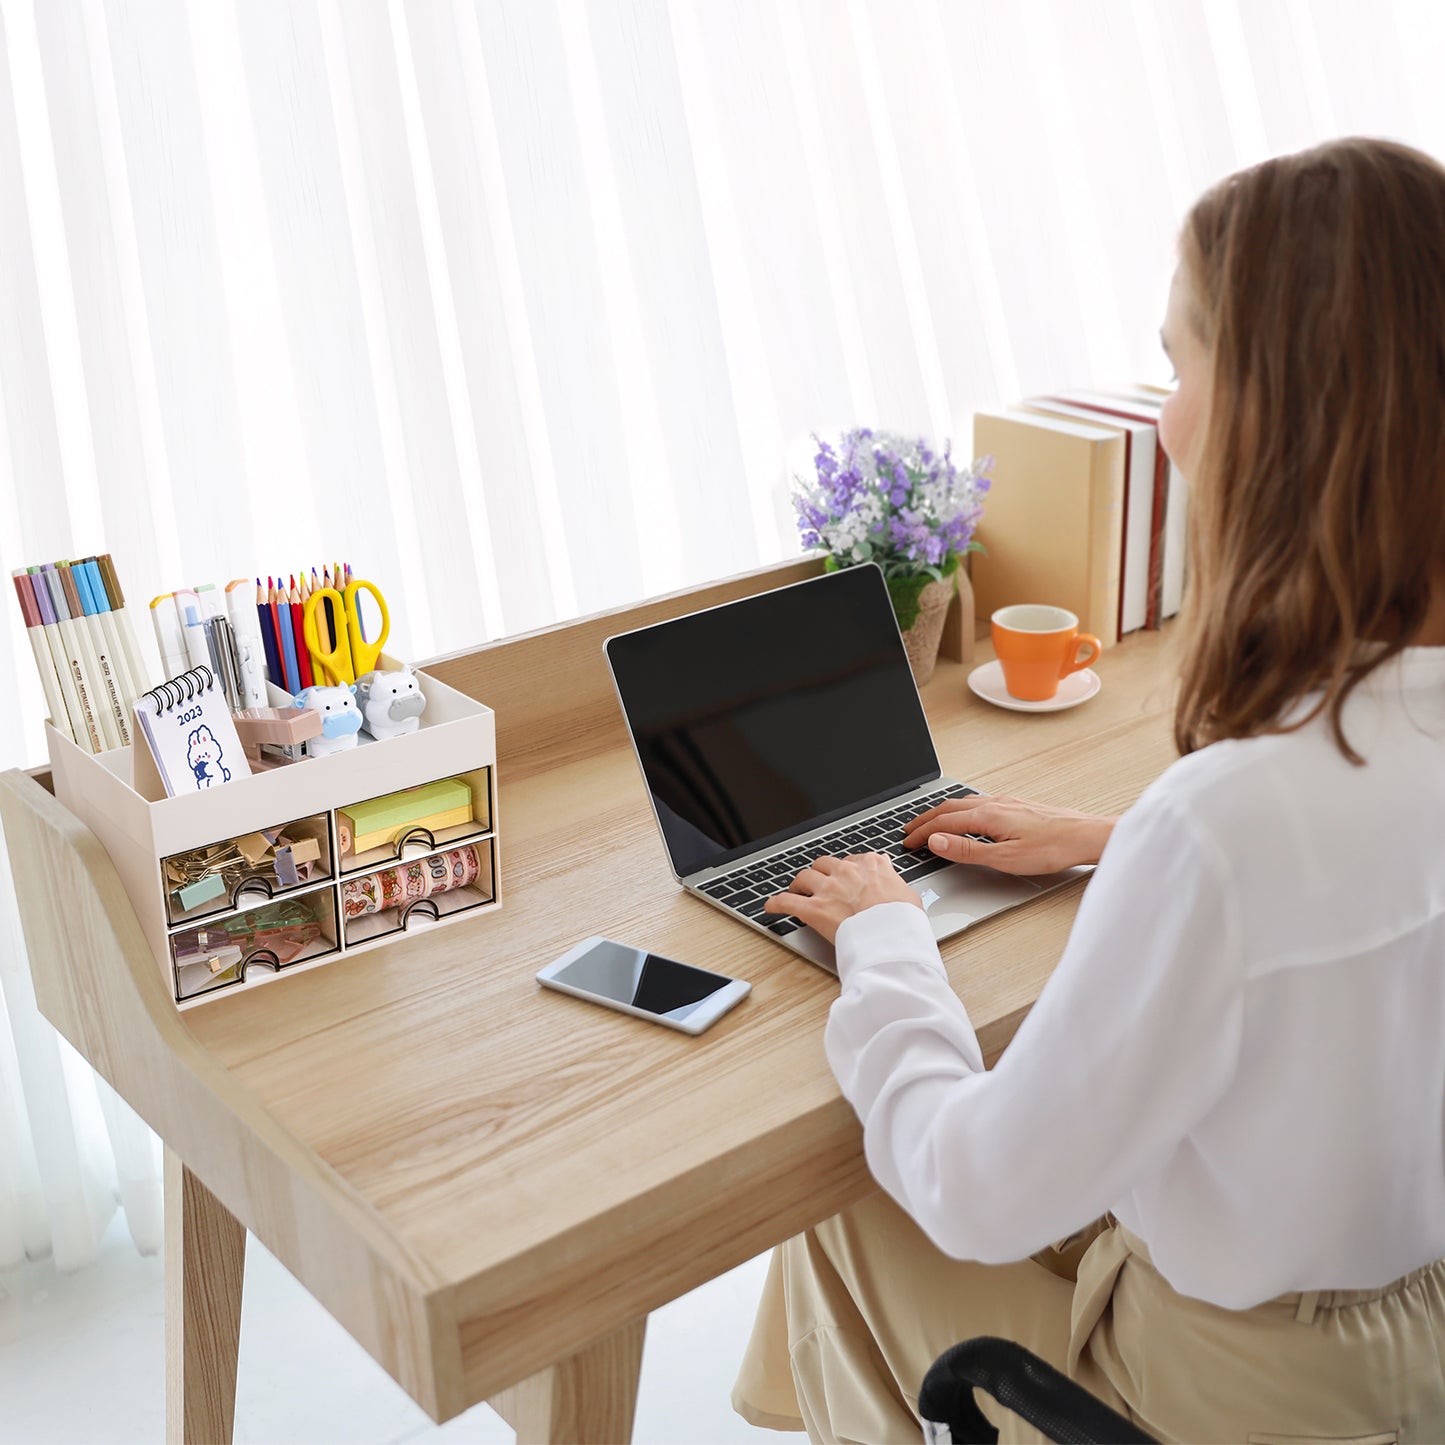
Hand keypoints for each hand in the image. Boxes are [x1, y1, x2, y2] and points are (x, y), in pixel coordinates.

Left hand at [764, 853, 923, 945]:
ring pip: (804, 877)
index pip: (854, 860)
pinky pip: (787, 901)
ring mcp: (829, 889)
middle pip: (824, 864)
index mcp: (871, 866)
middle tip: (818, 882)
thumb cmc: (904, 920)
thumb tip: (894, 882)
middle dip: (820, 872)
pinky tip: (770, 907)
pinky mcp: (814, 908)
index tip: (845, 875)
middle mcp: (847, 872)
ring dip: (799, 884)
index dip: (847, 869)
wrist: (893, 936)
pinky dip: (776, 903)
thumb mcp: (909, 896)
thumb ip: (895, 884)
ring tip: (796, 891)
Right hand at [901, 794, 1116, 875]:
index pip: (943, 822)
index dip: (922, 833)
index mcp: (987, 815)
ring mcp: (1007, 802)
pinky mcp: (1017, 806)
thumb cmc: (1053, 848)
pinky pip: (979, 803)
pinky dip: (961, 810)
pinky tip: (966, 816)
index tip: (908, 842)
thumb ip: (967, 849)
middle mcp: (994, 803)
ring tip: (931, 822)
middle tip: (909, 830)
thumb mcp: (1005, 857)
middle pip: (949, 808)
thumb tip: (936, 840)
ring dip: (942, 813)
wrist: (1086, 836)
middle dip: (926, 819)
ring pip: (964, 803)